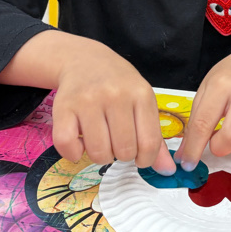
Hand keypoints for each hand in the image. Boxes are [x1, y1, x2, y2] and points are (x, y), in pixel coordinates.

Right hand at [49, 39, 173, 173]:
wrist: (84, 60)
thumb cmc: (118, 85)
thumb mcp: (142, 102)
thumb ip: (154, 138)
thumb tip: (167, 171)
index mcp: (141, 94)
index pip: (149, 143)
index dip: (145, 159)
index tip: (139, 157)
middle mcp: (115, 95)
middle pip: (124, 151)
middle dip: (122, 155)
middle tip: (116, 141)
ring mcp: (88, 100)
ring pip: (98, 153)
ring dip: (100, 156)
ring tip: (101, 140)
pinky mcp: (63, 106)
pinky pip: (68, 146)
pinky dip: (74, 154)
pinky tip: (80, 142)